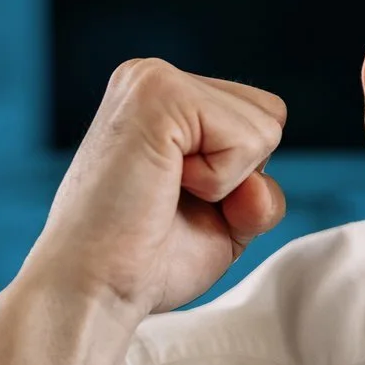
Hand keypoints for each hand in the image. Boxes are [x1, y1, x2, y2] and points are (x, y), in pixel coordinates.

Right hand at [21, 58, 287, 321]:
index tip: (182, 204)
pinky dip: (221, 184)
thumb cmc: (146, 262)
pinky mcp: (158, 93)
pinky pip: (247, 139)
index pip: (260, 121)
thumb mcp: (225, 223)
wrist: (94, 288)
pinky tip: (165, 188)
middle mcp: (154, 77)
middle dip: (243, 178)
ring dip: (228, 185)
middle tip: (174, 204)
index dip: (243, 181)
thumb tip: (260, 183)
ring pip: (265, 126)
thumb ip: (260, 194)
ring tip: (164, 196)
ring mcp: (153, 78)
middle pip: (270, 116)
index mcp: (165, 100)